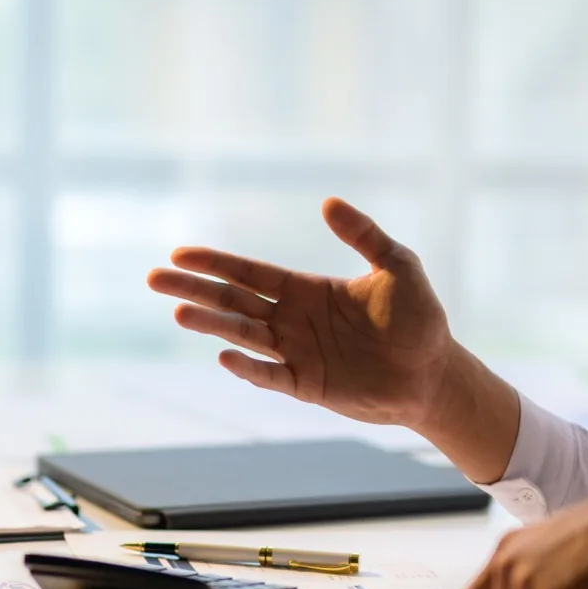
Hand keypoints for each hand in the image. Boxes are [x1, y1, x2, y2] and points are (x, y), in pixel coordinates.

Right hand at [148, 197, 459, 430]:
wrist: (434, 373)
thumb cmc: (418, 318)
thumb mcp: (398, 266)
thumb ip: (364, 235)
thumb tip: (328, 202)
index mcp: (305, 289)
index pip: (249, 272)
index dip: (215, 262)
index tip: (179, 253)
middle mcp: (292, 320)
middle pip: (233, 300)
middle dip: (194, 288)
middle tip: (153, 279)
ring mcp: (296, 353)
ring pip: (243, 335)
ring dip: (211, 324)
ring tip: (179, 312)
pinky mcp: (307, 385)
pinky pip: (270, 375)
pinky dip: (248, 368)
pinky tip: (224, 355)